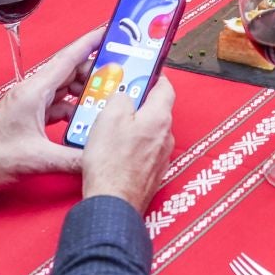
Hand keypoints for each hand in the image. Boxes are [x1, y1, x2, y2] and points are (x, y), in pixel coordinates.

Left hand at [0, 30, 101, 194]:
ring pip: (63, 89)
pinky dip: (71, 107)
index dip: (89, 43)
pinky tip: (83, 118)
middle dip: (94, 71)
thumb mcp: (37, 160)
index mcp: (33, 92)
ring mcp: (29, 103)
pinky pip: (56, 104)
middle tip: (119, 72)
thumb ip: (72, 159)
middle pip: (69, 72)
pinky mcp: (27, 116)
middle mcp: (31, 92)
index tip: (108, 31)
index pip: (67, 59)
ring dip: (83, 91)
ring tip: (106, 96)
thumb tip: (98, 159)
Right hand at [81, 75, 175, 209]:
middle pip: (156, 110)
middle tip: (117, 98)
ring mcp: (160, 157)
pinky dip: (131, 145)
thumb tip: (124, 96)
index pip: (166, 87)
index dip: (155, 76)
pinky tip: (113, 150)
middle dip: (138, 102)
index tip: (144, 70)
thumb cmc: (111, 163)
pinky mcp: (151, 174)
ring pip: (148, 131)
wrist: (112, 203)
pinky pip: (143, 150)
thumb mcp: (109, 117)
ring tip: (108, 126)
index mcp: (159, 118)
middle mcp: (165, 137)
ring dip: (133, 125)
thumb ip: (120, 98)